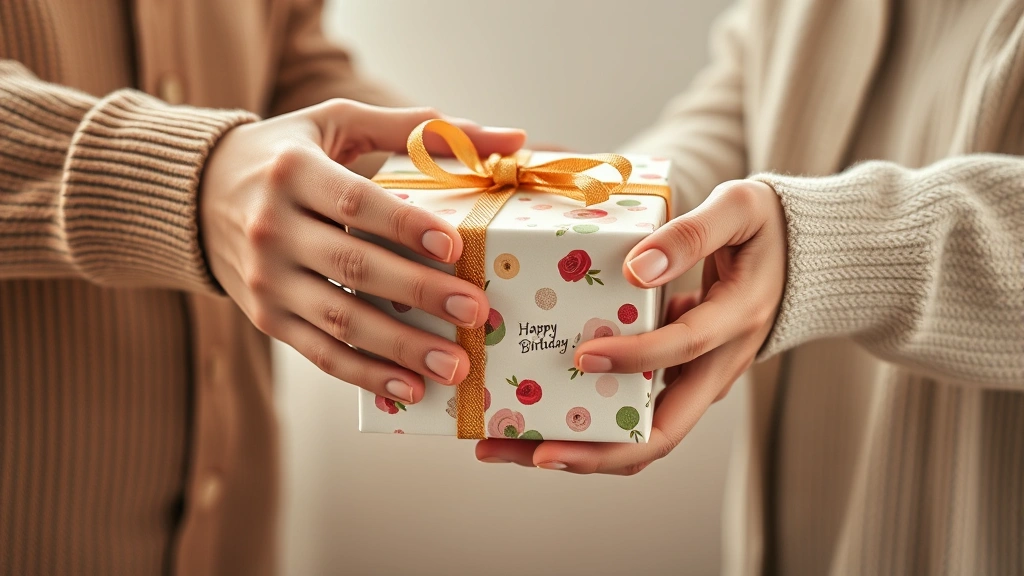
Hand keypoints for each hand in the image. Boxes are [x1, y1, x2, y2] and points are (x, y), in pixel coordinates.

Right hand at [200, 99, 525, 403]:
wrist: (198, 194)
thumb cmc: (289, 154)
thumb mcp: (340, 123)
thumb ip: (418, 129)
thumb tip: (510, 141)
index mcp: (294, 171)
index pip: (355, 202)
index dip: (405, 226)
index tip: (455, 246)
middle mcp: (272, 227)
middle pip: (354, 267)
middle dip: (418, 293)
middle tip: (474, 312)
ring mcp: (266, 279)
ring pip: (339, 321)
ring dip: (399, 348)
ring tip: (454, 367)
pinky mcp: (266, 318)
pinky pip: (319, 353)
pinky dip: (364, 375)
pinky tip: (409, 389)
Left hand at [476, 179, 785, 473]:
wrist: (798, 257)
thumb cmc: (764, 227)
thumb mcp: (740, 208)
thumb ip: (692, 234)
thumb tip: (637, 267)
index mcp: (734, 323)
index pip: (683, 350)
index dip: (635, 357)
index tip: (583, 355)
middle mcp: (715, 369)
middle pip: (658, 437)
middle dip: (591, 453)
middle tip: (526, 451)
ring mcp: (694, 384)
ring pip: (638, 439)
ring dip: (577, 451)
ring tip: (507, 446)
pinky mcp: (675, 382)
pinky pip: (631, 417)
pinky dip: (585, 427)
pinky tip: (531, 417)